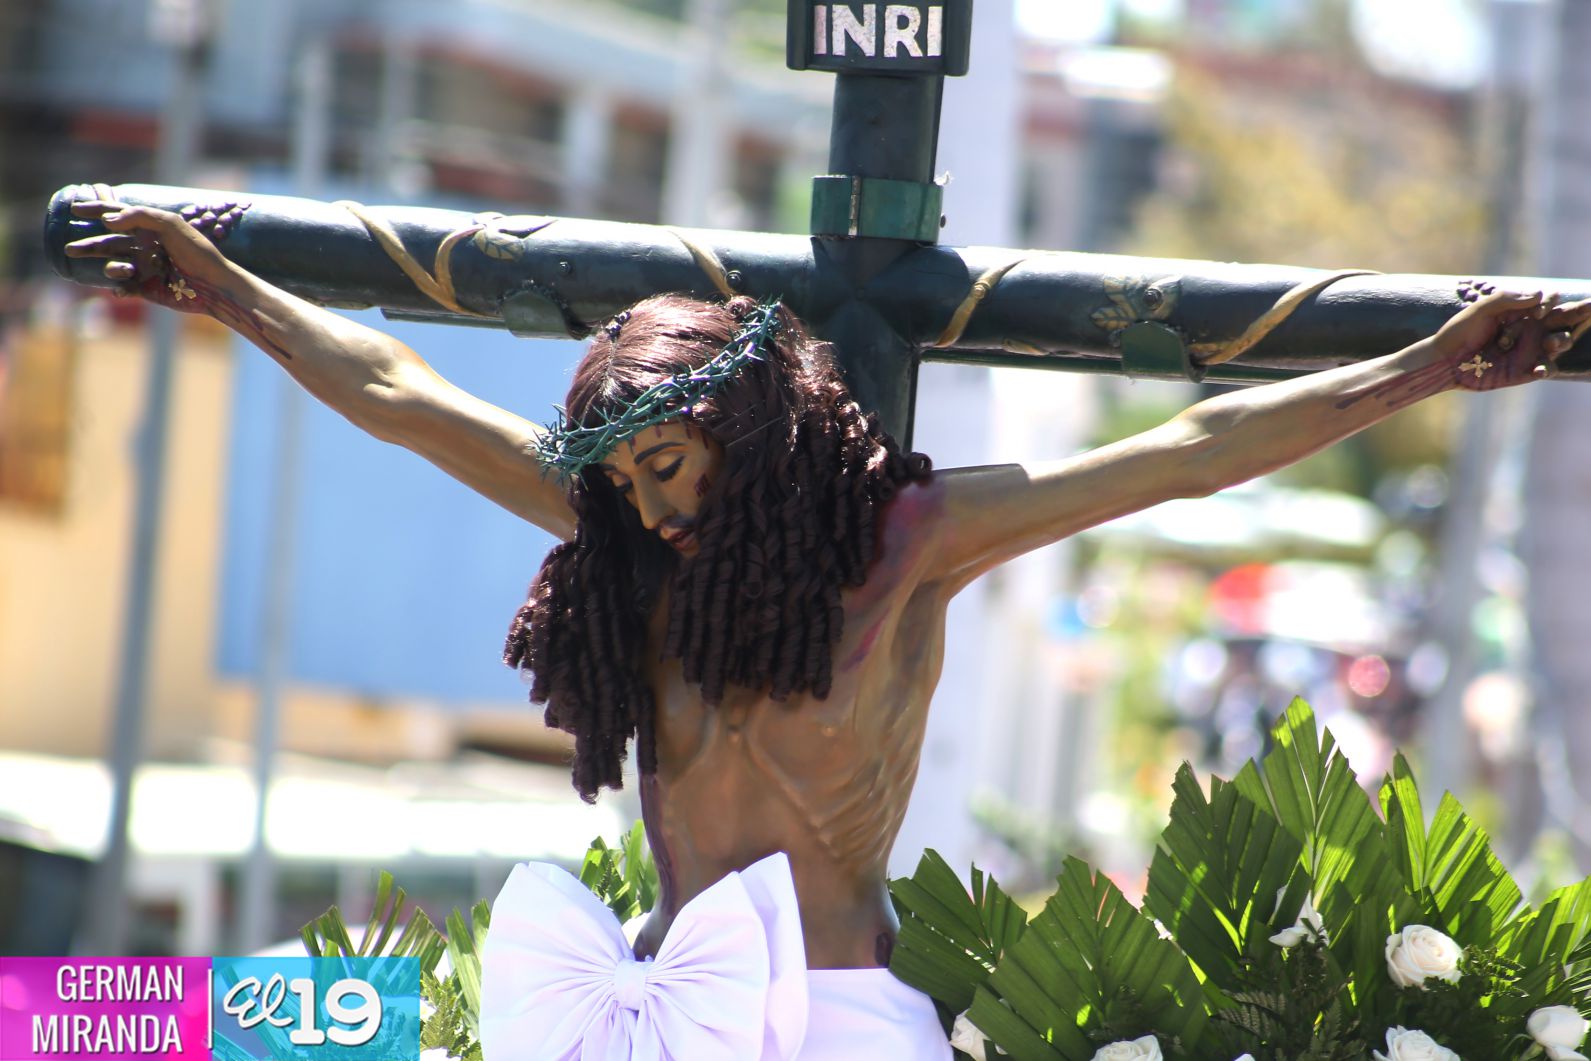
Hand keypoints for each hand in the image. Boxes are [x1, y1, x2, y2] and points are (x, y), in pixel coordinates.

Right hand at [63, 185, 234, 313]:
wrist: (215, 285)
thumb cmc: (198, 251)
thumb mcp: (172, 224)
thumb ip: (140, 216)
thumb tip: (108, 221)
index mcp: (148, 228)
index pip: (116, 216)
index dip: (95, 210)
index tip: (75, 209)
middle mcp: (143, 247)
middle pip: (108, 242)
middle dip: (89, 244)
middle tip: (71, 248)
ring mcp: (144, 268)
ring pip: (113, 265)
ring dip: (107, 266)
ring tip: (117, 268)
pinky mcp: (147, 289)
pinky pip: (124, 288)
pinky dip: (119, 287)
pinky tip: (120, 288)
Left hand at [1434, 281, 1590, 389]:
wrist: (1444, 361)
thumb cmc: (1459, 331)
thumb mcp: (1480, 310)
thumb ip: (1507, 300)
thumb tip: (1539, 294)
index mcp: (1522, 313)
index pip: (1550, 302)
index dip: (1552, 303)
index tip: (1538, 311)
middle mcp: (1530, 330)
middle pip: (1565, 320)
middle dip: (1581, 314)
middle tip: (1590, 308)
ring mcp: (1529, 350)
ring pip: (1560, 343)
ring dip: (1562, 341)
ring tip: (1551, 342)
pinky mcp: (1524, 371)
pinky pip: (1547, 369)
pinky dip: (1547, 368)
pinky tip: (1539, 369)